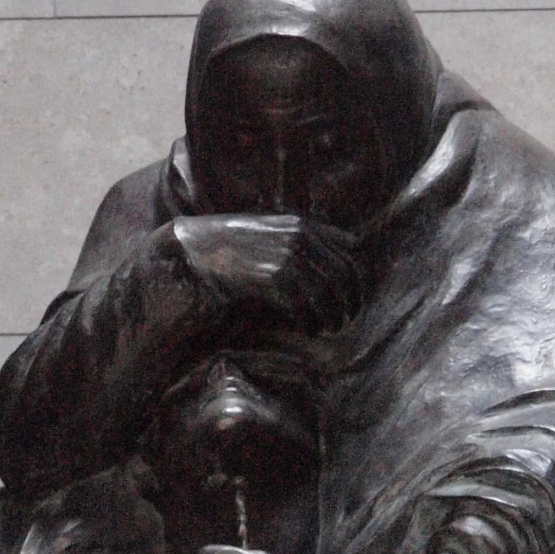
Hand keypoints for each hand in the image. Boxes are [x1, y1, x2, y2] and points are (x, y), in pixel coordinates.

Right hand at [168, 215, 362, 333]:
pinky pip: (304, 303)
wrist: (195, 251)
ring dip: (333, 315)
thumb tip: (336, 273)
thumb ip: (303, 247)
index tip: (355, 297)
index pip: (352, 248)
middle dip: (350, 300)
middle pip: (344, 273)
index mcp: (304, 224)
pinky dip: (311, 320)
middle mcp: (300, 236)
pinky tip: (309, 329)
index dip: (359, 276)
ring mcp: (287, 254)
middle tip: (346, 320)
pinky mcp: (272, 276)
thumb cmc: (234, 251)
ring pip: (328, 291)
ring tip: (329, 328)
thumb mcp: (274, 239)